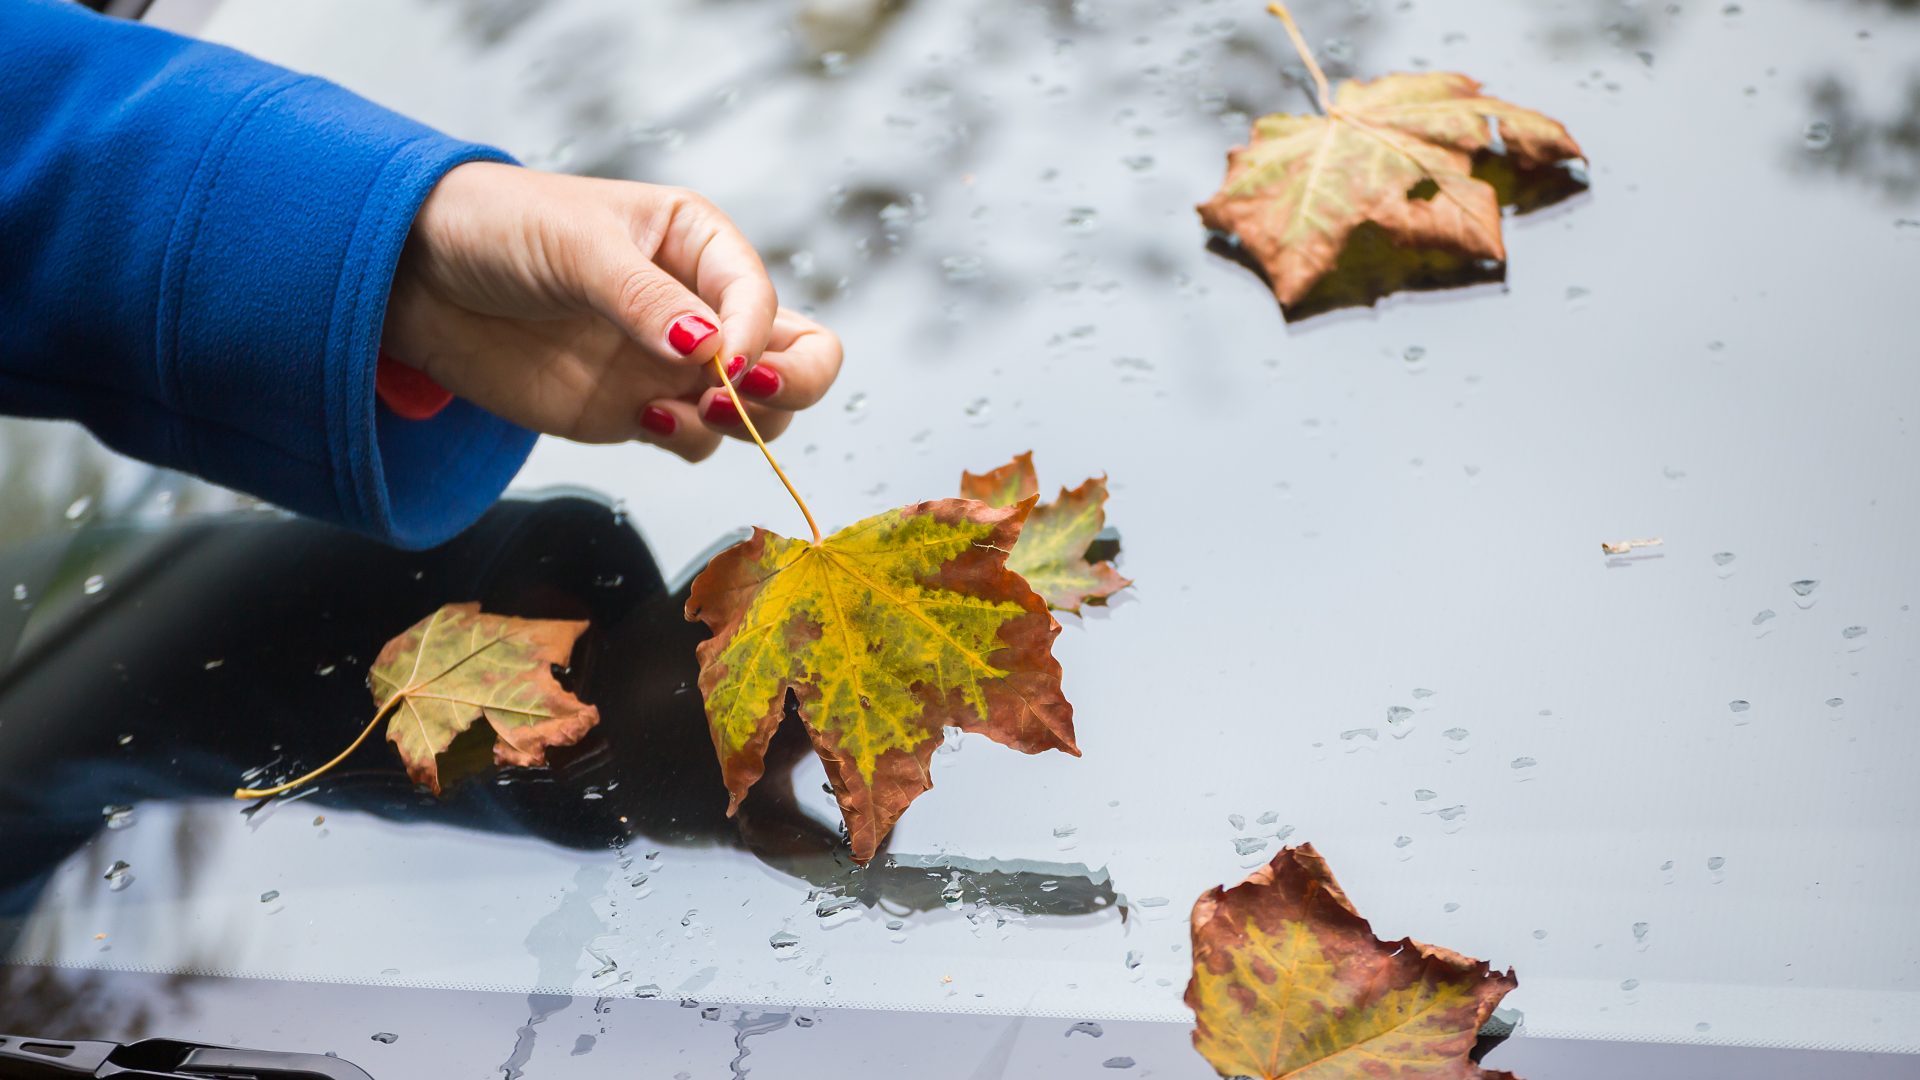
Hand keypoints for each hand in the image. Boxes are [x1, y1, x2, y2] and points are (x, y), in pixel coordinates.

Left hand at [381, 163, 842, 460]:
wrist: (418, 281)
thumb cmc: (499, 230)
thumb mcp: (575, 246)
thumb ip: (644, 298)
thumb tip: (709, 347)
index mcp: (699, 245)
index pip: (764, 297)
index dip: (756, 334)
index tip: (722, 361)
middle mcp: (702, 307)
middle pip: (801, 356)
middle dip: (793, 384)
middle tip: (743, 394)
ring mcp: (673, 366)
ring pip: (760, 410)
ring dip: (741, 421)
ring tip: (681, 411)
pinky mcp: (638, 414)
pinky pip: (697, 443)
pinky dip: (689, 443)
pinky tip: (644, 422)